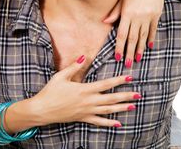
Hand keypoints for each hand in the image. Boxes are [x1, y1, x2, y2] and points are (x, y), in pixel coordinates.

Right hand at [5, 56, 139, 130]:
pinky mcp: (83, 118)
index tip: (129, 77)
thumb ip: (74, 66)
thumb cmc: (50, 92)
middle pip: (111, 98)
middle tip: (138, 94)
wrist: (42, 110)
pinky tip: (118, 123)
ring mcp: (86, 111)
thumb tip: (84, 56)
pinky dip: (109, 123)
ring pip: (108, 110)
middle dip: (125, 96)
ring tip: (133, 106)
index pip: (105, 84)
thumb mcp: (61, 76)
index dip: (119, 80)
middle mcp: (88, 101)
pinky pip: (98, 122)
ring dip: (121, 108)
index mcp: (84, 89)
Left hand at [104, 0, 176, 67]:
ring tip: (138, 59)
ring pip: (143, 36)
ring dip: (140, 49)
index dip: (119, 46)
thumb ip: (115, 11)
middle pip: (133, 38)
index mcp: (127, 12)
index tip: (117, 57)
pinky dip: (151, 39)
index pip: (122, 33)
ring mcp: (148, 16)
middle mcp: (137, 16)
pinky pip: (152, 30)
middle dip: (130, 52)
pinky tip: (149, 47)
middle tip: (128, 64)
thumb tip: (104, 21)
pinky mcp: (156, 15)